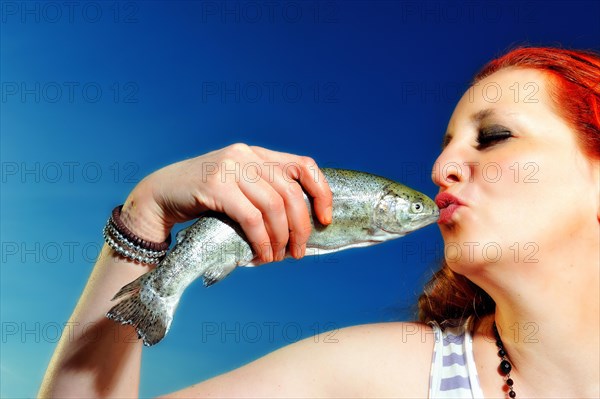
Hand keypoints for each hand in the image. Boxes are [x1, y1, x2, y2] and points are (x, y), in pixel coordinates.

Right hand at [120, 143, 332, 262]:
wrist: (159, 196)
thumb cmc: (203, 199)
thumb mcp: (238, 188)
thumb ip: (263, 194)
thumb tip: (299, 226)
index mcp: (257, 154)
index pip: (304, 165)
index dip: (321, 192)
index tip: (325, 219)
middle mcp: (246, 155)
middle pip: (291, 192)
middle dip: (301, 227)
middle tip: (298, 251)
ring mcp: (230, 167)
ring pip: (273, 207)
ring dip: (280, 239)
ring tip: (277, 258)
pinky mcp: (214, 185)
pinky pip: (251, 218)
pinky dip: (261, 241)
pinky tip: (261, 256)